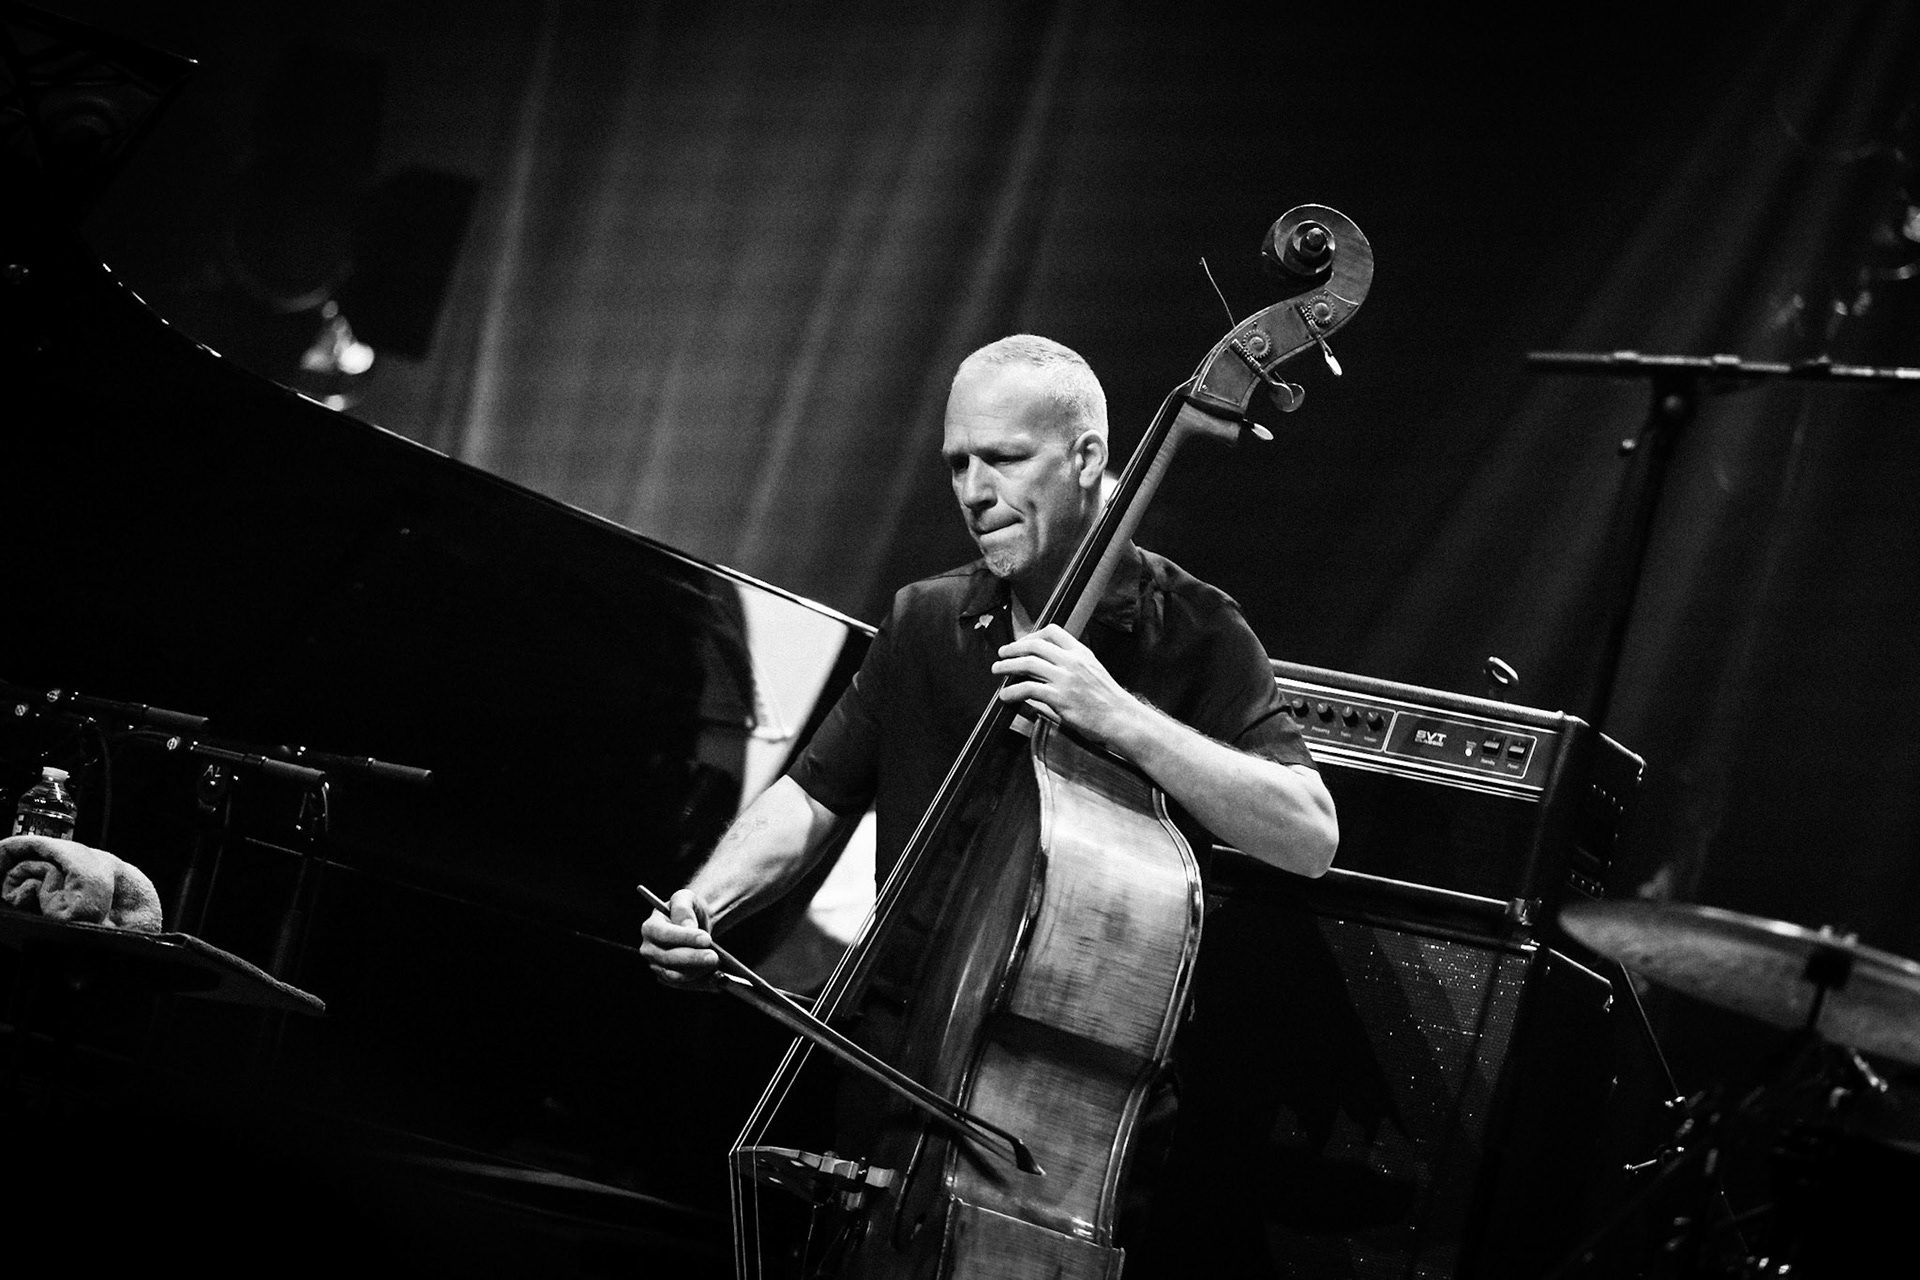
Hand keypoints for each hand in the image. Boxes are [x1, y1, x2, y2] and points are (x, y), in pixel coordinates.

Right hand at [640, 887, 720, 989]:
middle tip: (715, 957)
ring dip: (697, 973)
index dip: (685, 938)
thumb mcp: (686, 898)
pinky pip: (685, 985)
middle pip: (669, 958)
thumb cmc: (688, 910)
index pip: (664, 934)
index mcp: (650, 927)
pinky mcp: (669, 979)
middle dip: (693, 958)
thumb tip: (687, 927)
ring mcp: (657, 966)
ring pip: (676, 976)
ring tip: (717, 965)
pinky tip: (717, 979)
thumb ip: (683, 910)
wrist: (693, 924)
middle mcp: (650, 949)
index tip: (706, 939)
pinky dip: (701, 983)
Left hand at [991, 624, 1143, 750]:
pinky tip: (1005, 696)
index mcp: (1082, 653)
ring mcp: (1065, 679)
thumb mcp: (1093, 673)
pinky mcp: (1059, 698)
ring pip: (1027, 663)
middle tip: (1002, 654)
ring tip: (997, 670)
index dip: (1033, 635)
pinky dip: (1012, 691)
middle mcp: (1072, 661)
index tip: (1022, 643)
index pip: (1053, 631)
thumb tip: (1046, 671)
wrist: (1122, 719)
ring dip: (1007, 666)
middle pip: (1035, 645)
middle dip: (1014, 648)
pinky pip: (1028, 689)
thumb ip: (1070, 668)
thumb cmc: (1109, 701)